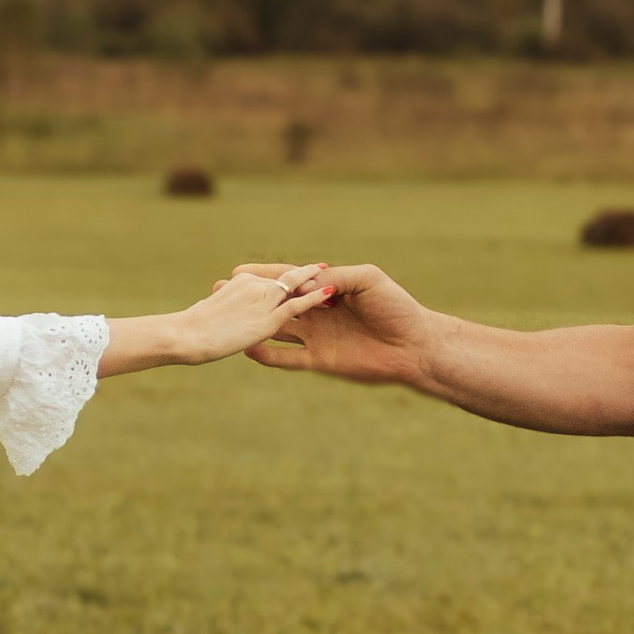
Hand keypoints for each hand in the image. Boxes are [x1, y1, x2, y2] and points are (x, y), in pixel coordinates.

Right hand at [167, 263, 334, 363]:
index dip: (283, 275)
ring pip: (295, 287)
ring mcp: (262, 302)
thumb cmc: (183, 327)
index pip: (269, 278)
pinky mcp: (269, 320)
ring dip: (315, 282)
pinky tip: (329, 292)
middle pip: (287, 279)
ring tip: (334, 279)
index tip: (295, 272)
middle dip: (306, 275)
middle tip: (322, 267)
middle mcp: (255, 288)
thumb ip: (224, 305)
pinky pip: (297, 305)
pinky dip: (313, 297)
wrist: (180, 337)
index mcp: (242, 284)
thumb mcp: (204, 312)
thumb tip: (220, 299)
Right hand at [244, 262, 432, 386]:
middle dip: (249, 299)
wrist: (414, 346)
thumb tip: (303, 285)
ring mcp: (316, 337)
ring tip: (226, 320)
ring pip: (276, 330)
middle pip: (275, 304)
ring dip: (252, 325)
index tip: (238, 272)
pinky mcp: (319, 361)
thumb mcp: (367, 280)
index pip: (289, 280)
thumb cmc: (396, 307)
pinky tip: (247, 349)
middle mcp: (316, 313)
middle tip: (219, 294)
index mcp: (327, 290)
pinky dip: (267, 354)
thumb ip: (335, 278)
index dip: (265, 276)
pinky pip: (286, 359)